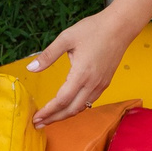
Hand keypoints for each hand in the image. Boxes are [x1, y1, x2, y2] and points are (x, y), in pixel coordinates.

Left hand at [28, 7, 139, 125]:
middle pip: (71, 110)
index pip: (62, 100)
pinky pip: (90, 101)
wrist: (120, 26)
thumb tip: (30, 68)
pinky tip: (68, 106)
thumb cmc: (93, 29)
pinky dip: (77, 107)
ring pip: (82, 108)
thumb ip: (48, 55)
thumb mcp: (66, 38)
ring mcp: (101, 84)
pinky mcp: (105, 82)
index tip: (36, 117)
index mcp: (81, 73)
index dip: (48, 111)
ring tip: (51, 118)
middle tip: (39, 124)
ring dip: (65, 115)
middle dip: (54, 119)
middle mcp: (92, 83)